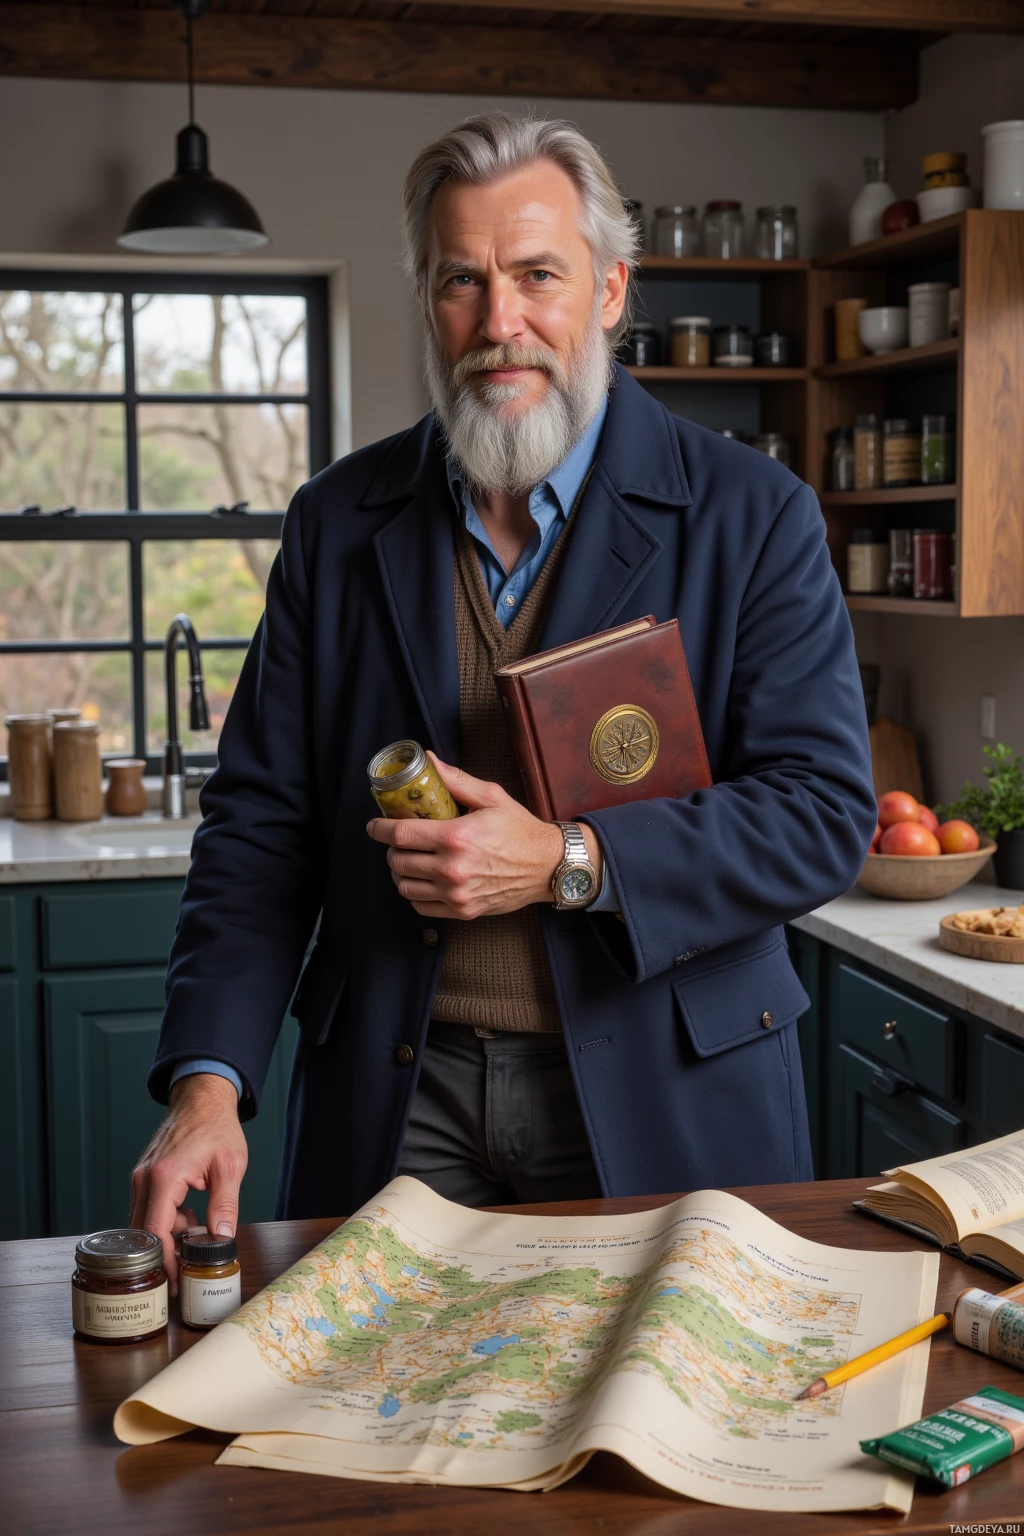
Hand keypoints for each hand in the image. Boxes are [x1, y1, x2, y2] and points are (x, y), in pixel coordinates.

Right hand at [130, 1073, 246, 1292]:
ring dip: (168, 1235)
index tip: (176, 1282)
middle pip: (144, 1233)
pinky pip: (148, 1209)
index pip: (156, 1232)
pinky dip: (165, 1220)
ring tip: (196, 1231)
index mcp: (164, 1177)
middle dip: (165, 1253)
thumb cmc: (217, 1127)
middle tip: (186, 1269)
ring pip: (144, 1222)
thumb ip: (225, 1205)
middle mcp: (145, 1179)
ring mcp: (141, 1177)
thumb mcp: (230, 1167)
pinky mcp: (144, 1176)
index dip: (166, 1262)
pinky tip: (189, 1216)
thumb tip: (222, 1238)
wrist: (202, 1099)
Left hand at [366, 753, 602, 919]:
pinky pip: (421, 906)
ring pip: (405, 886)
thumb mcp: (490, 797)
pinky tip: (423, 879)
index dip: (380, 828)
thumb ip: (455, 780)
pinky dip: (415, 893)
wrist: (547, 866)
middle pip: (398, 860)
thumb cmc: (520, 830)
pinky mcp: (462, 911)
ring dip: (400, 871)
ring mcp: (457, 894)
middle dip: (392, 848)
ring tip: (409, 859)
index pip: (401, 834)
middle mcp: (453, 869)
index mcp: (457, 837)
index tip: (375, 825)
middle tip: (399, 840)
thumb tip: (428, 761)